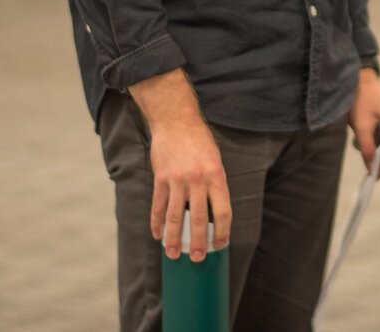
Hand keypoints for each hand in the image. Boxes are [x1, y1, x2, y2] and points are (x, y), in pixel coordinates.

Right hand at [148, 116, 231, 261]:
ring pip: (175, 217)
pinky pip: (158, 206)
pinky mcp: (161, 178)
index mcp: (217, 176)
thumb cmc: (200, 141)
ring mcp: (178, 180)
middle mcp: (198, 180)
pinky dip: (156, 223)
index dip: (222, 232)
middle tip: (196, 259)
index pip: (223, 212)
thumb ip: (214, 185)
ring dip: (173, 239)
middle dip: (197, 243)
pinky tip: (157, 235)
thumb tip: (212, 215)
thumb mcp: (215, 160)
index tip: (220, 245)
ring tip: (173, 254)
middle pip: (198, 220)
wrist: (176, 120)